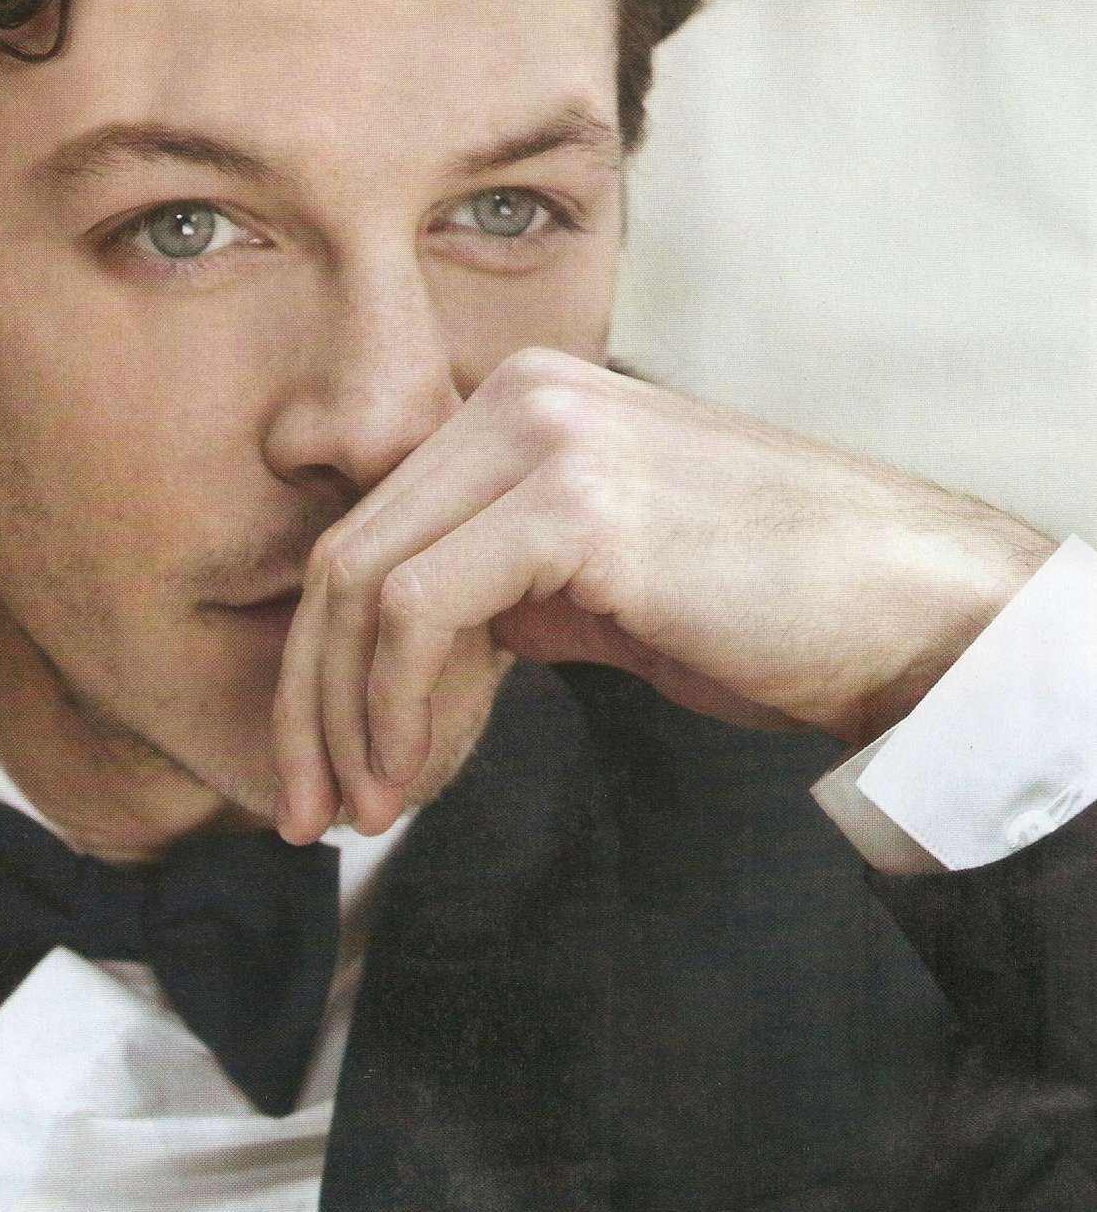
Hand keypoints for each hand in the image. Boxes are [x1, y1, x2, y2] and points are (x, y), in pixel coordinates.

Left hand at [272, 348, 1054, 841]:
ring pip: (362, 584)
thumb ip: (496, 593)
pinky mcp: (575, 500)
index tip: (322, 771)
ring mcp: (544, 436)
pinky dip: (395, 707)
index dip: (322, 665)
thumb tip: (394, 663)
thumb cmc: (766, 610)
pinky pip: (418, 610)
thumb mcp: (597, 588)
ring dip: (346, 720)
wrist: (904, 608)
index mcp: (520, 405)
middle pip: (344, 557)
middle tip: (308, 813)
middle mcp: (519, 398)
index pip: (369, 534)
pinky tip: (412, 776)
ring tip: (365, 811)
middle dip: (310, 703)